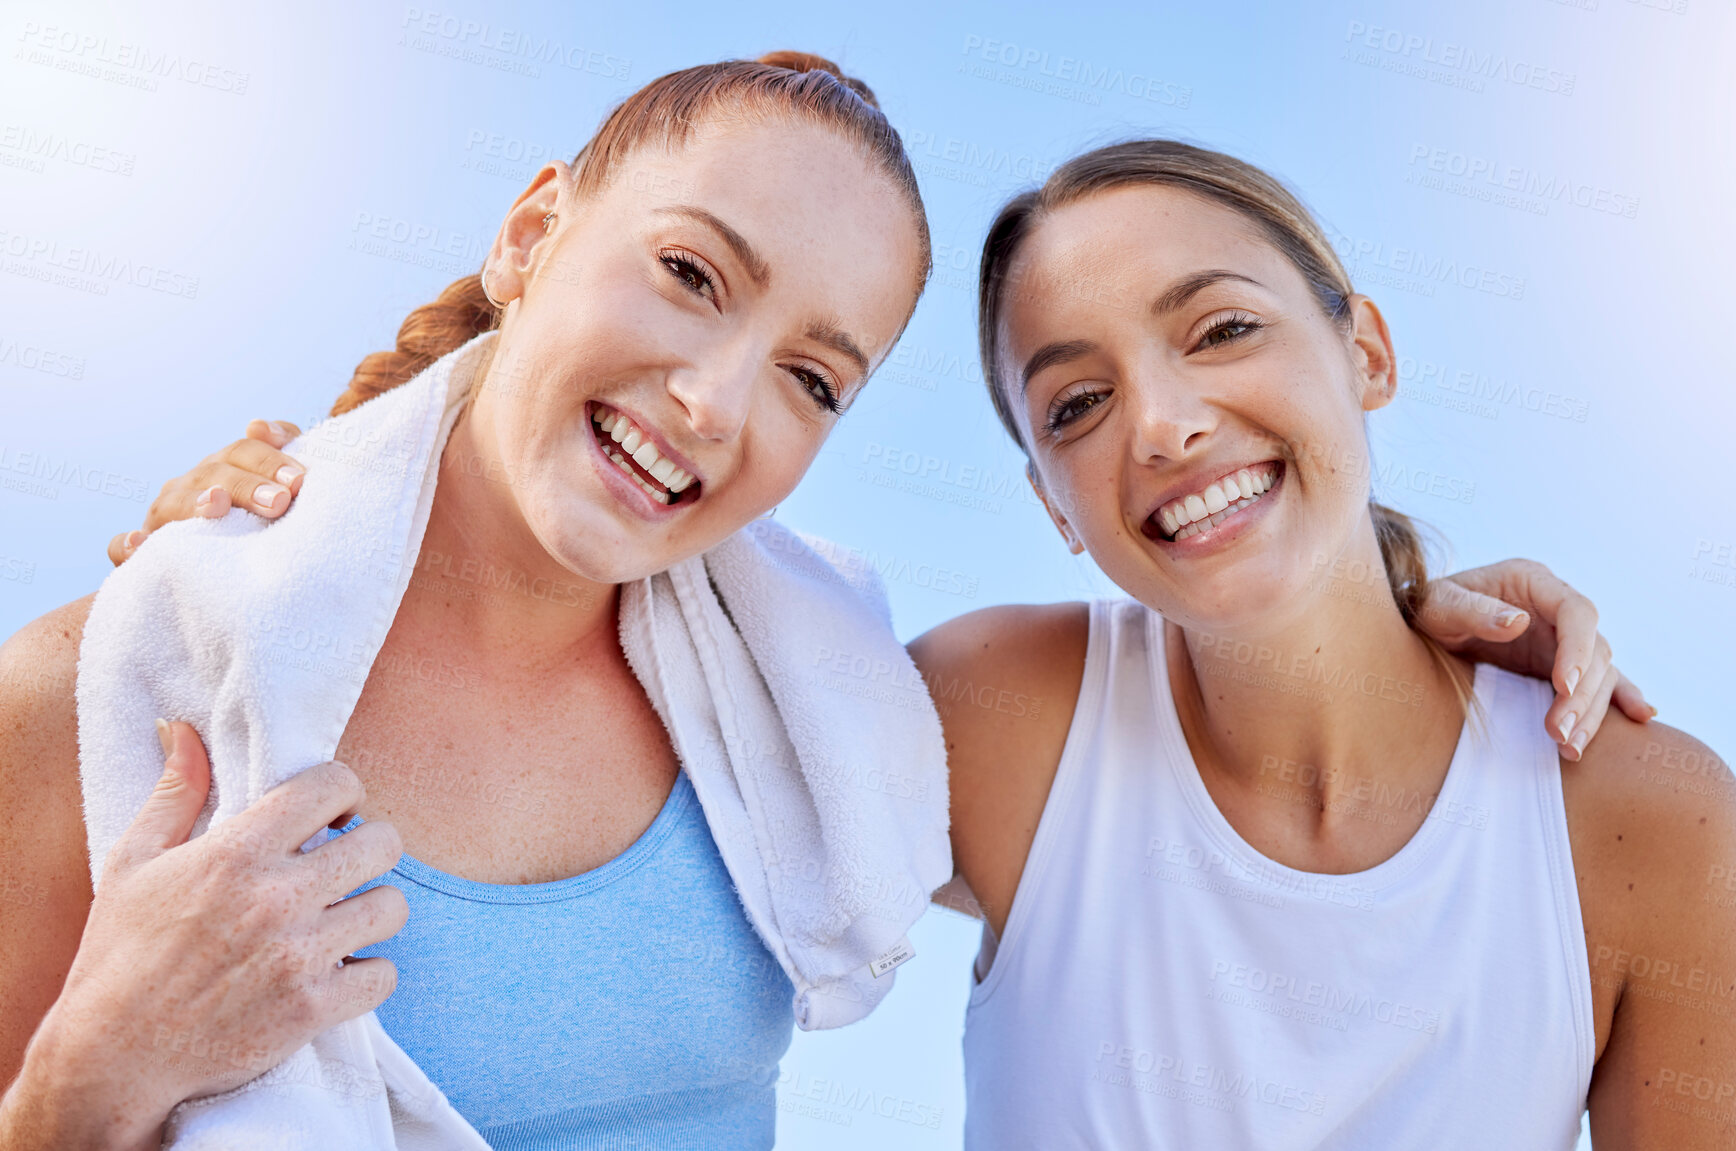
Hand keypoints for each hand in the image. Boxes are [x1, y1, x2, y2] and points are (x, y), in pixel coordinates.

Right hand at [3, 722, 405, 1149]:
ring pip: (392, 907)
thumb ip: (176, 792)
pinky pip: (385, 975)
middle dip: (369, 849)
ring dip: (372, 913)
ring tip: (341, 920)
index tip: (330, 818)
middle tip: (343, 868)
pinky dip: (368, 976)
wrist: (111, 1056)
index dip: (341, 794)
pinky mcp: (311, 1010)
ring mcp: (298, 955)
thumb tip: (183, 729)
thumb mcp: (134, 862)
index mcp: (237, 851)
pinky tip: (336, 973)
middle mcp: (276, 897)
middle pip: (384, 842)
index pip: (333, 784)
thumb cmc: (122, 953)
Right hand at [108, 420, 304, 565]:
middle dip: (247, 486)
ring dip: (195, 504)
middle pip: (213, 474)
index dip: (270, 460)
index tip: (299, 480)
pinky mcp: (140, 554)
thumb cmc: (264, 526)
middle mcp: (190, 487)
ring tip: (216, 504)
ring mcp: (162, 518)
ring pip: (172, 504)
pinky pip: (121, 548)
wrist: (231, 578)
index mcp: (223, 469)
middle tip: (279, 502)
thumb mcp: (278, 490)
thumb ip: (279, 454)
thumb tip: (257, 426)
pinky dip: (126, 544)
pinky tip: (140, 542)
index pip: (243, 452)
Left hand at [1417, 559, 1654, 760]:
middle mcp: (1556, 608)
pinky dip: (1618, 699)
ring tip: (1569, 748)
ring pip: (1599, 674)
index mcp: (1533, 581)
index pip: (1576, 611)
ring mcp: (1562, 639)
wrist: (1420, 627)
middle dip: (1581, 694)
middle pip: (1594, 649)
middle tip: (1558, 733)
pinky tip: (1639, 717)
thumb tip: (1517, 621)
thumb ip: (1471, 611)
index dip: (1577, 649)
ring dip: (1590, 712)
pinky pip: (1599, 682)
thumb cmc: (1426, 609)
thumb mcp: (1438, 606)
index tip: (1564, 685)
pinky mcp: (1561, 666)